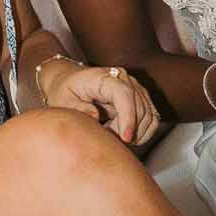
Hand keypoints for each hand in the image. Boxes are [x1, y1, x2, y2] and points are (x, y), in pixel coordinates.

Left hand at [38, 59, 160, 149]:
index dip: (128, 118)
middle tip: (105, 138)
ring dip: (134, 133)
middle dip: (125, 131)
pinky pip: (151, 119)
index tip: (125, 138)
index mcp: (104, 77)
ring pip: (148, 116)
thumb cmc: (66, 91)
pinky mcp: (140, 99)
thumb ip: (78, 109)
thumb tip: (95, 116)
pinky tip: (124, 136)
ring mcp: (135, 88)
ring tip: (110, 134)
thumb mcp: (63, 101)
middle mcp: (124, 79)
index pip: (124, 95)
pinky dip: (142, 133)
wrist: (70, 82)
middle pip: (139, 108)